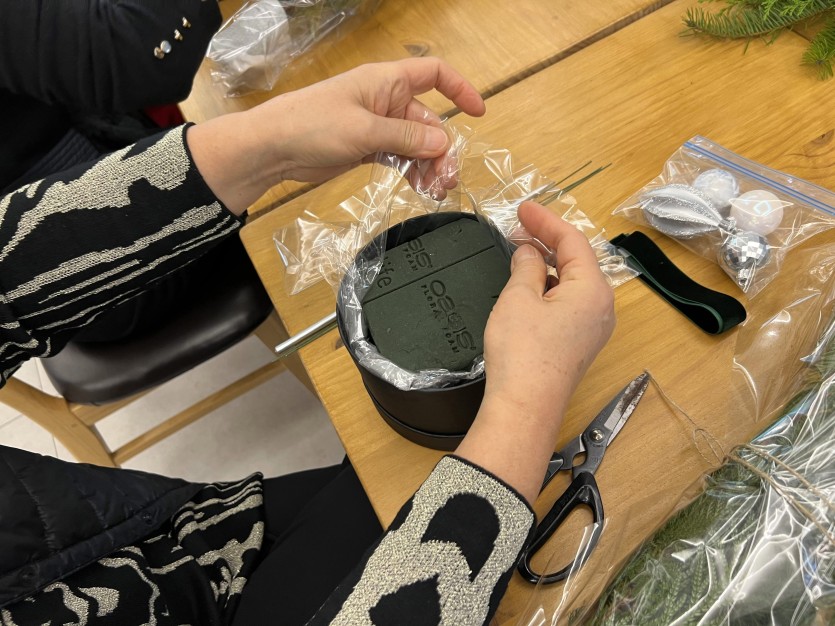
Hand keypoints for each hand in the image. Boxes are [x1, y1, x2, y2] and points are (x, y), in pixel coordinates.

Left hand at [188, 58, 483, 213]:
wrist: (273, 148)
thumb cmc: (313, 125)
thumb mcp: (364, 131)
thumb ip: (406, 138)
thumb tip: (443, 144)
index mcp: (387, 82)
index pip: (434, 74)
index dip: (459, 89)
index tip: (478, 112)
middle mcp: (386, 101)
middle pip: (428, 121)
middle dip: (442, 149)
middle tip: (447, 180)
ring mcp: (377, 125)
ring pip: (416, 144)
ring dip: (429, 166)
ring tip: (436, 192)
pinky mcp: (367, 147)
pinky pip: (399, 157)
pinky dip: (411, 172)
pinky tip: (421, 190)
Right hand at [456, 202, 614, 502]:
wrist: (525, 407)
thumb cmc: (522, 351)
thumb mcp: (519, 297)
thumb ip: (525, 266)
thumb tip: (528, 252)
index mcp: (593, 289)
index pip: (573, 241)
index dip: (546, 221)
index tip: (522, 208)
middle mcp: (601, 306)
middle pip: (576, 260)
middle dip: (547, 240)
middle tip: (517, 226)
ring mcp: (593, 327)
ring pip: (572, 282)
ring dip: (546, 263)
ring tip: (518, 250)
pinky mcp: (580, 343)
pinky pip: (569, 302)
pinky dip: (549, 286)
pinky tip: (527, 283)